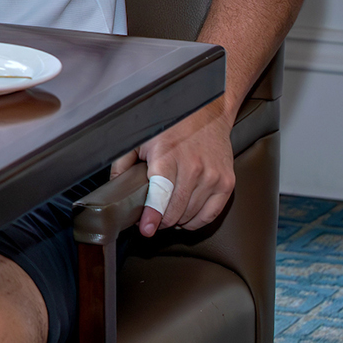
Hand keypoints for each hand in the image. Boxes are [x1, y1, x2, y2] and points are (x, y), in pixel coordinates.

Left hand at [110, 100, 235, 236]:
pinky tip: (186, 217)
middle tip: (151, 219)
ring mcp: (213, 177)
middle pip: (176, 210)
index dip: (152, 215)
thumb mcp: (139, 139)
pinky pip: (212, 214)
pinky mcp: (227, 182)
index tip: (146, 229)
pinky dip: (197, 221)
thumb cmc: (172, 126)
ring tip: (167, 216)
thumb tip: (115, 187)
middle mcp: (193, 168)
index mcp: (168, 157)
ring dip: (177, 221)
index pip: (161, 194)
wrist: (207, 113)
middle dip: (161, 221)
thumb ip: (123, 164)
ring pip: (192, 214)